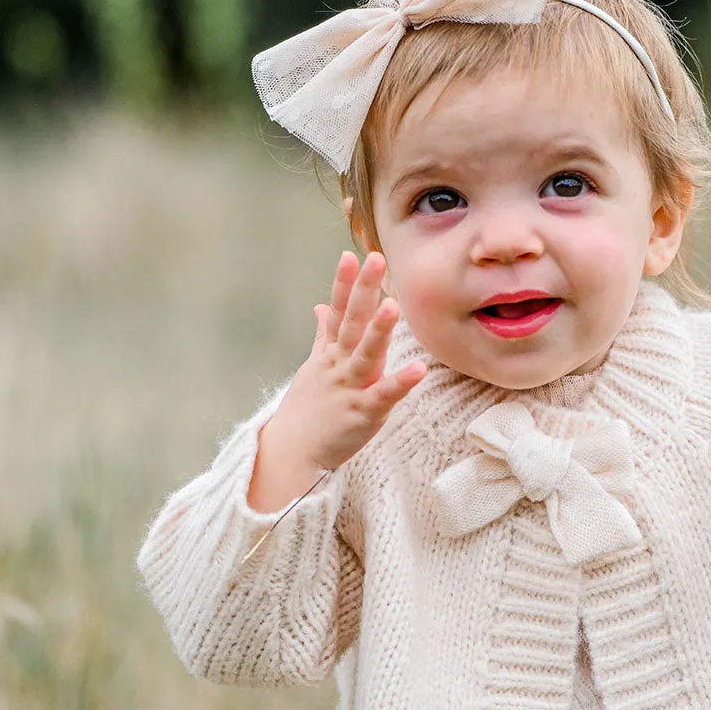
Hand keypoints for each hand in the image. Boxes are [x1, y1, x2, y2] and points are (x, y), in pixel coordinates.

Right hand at [247, 251, 426, 510]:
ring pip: (365, 354)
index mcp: (330, 353)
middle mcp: (338, 365)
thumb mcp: (314, 368)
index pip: (338, 311)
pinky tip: (419, 369)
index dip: (346, 284)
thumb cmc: (308, 409)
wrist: (291, 454)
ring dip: (379, 330)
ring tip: (394, 306)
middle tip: (376, 259)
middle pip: (351, 322)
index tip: (352, 255)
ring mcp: (349, 388)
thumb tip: (322, 306)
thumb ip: (322, 335)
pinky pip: (383, 396)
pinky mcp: (362, 413)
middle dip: (363, 291)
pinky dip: (400, 382)